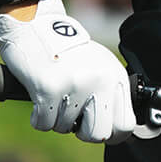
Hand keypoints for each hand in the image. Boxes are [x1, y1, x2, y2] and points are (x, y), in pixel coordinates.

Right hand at [0, 0, 149, 143]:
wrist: (35, 27)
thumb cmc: (67, 52)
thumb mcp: (99, 67)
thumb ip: (111, 95)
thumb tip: (121, 131)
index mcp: (115, 76)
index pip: (125, 124)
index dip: (111, 135)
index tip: (97, 129)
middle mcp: (100, 81)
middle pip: (98, 134)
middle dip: (82, 131)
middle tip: (73, 115)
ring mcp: (76, 85)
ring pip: (64, 129)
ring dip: (56, 117)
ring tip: (55, 92)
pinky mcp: (50, 88)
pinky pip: (43, 124)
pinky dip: (38, 116)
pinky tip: (40, 95)